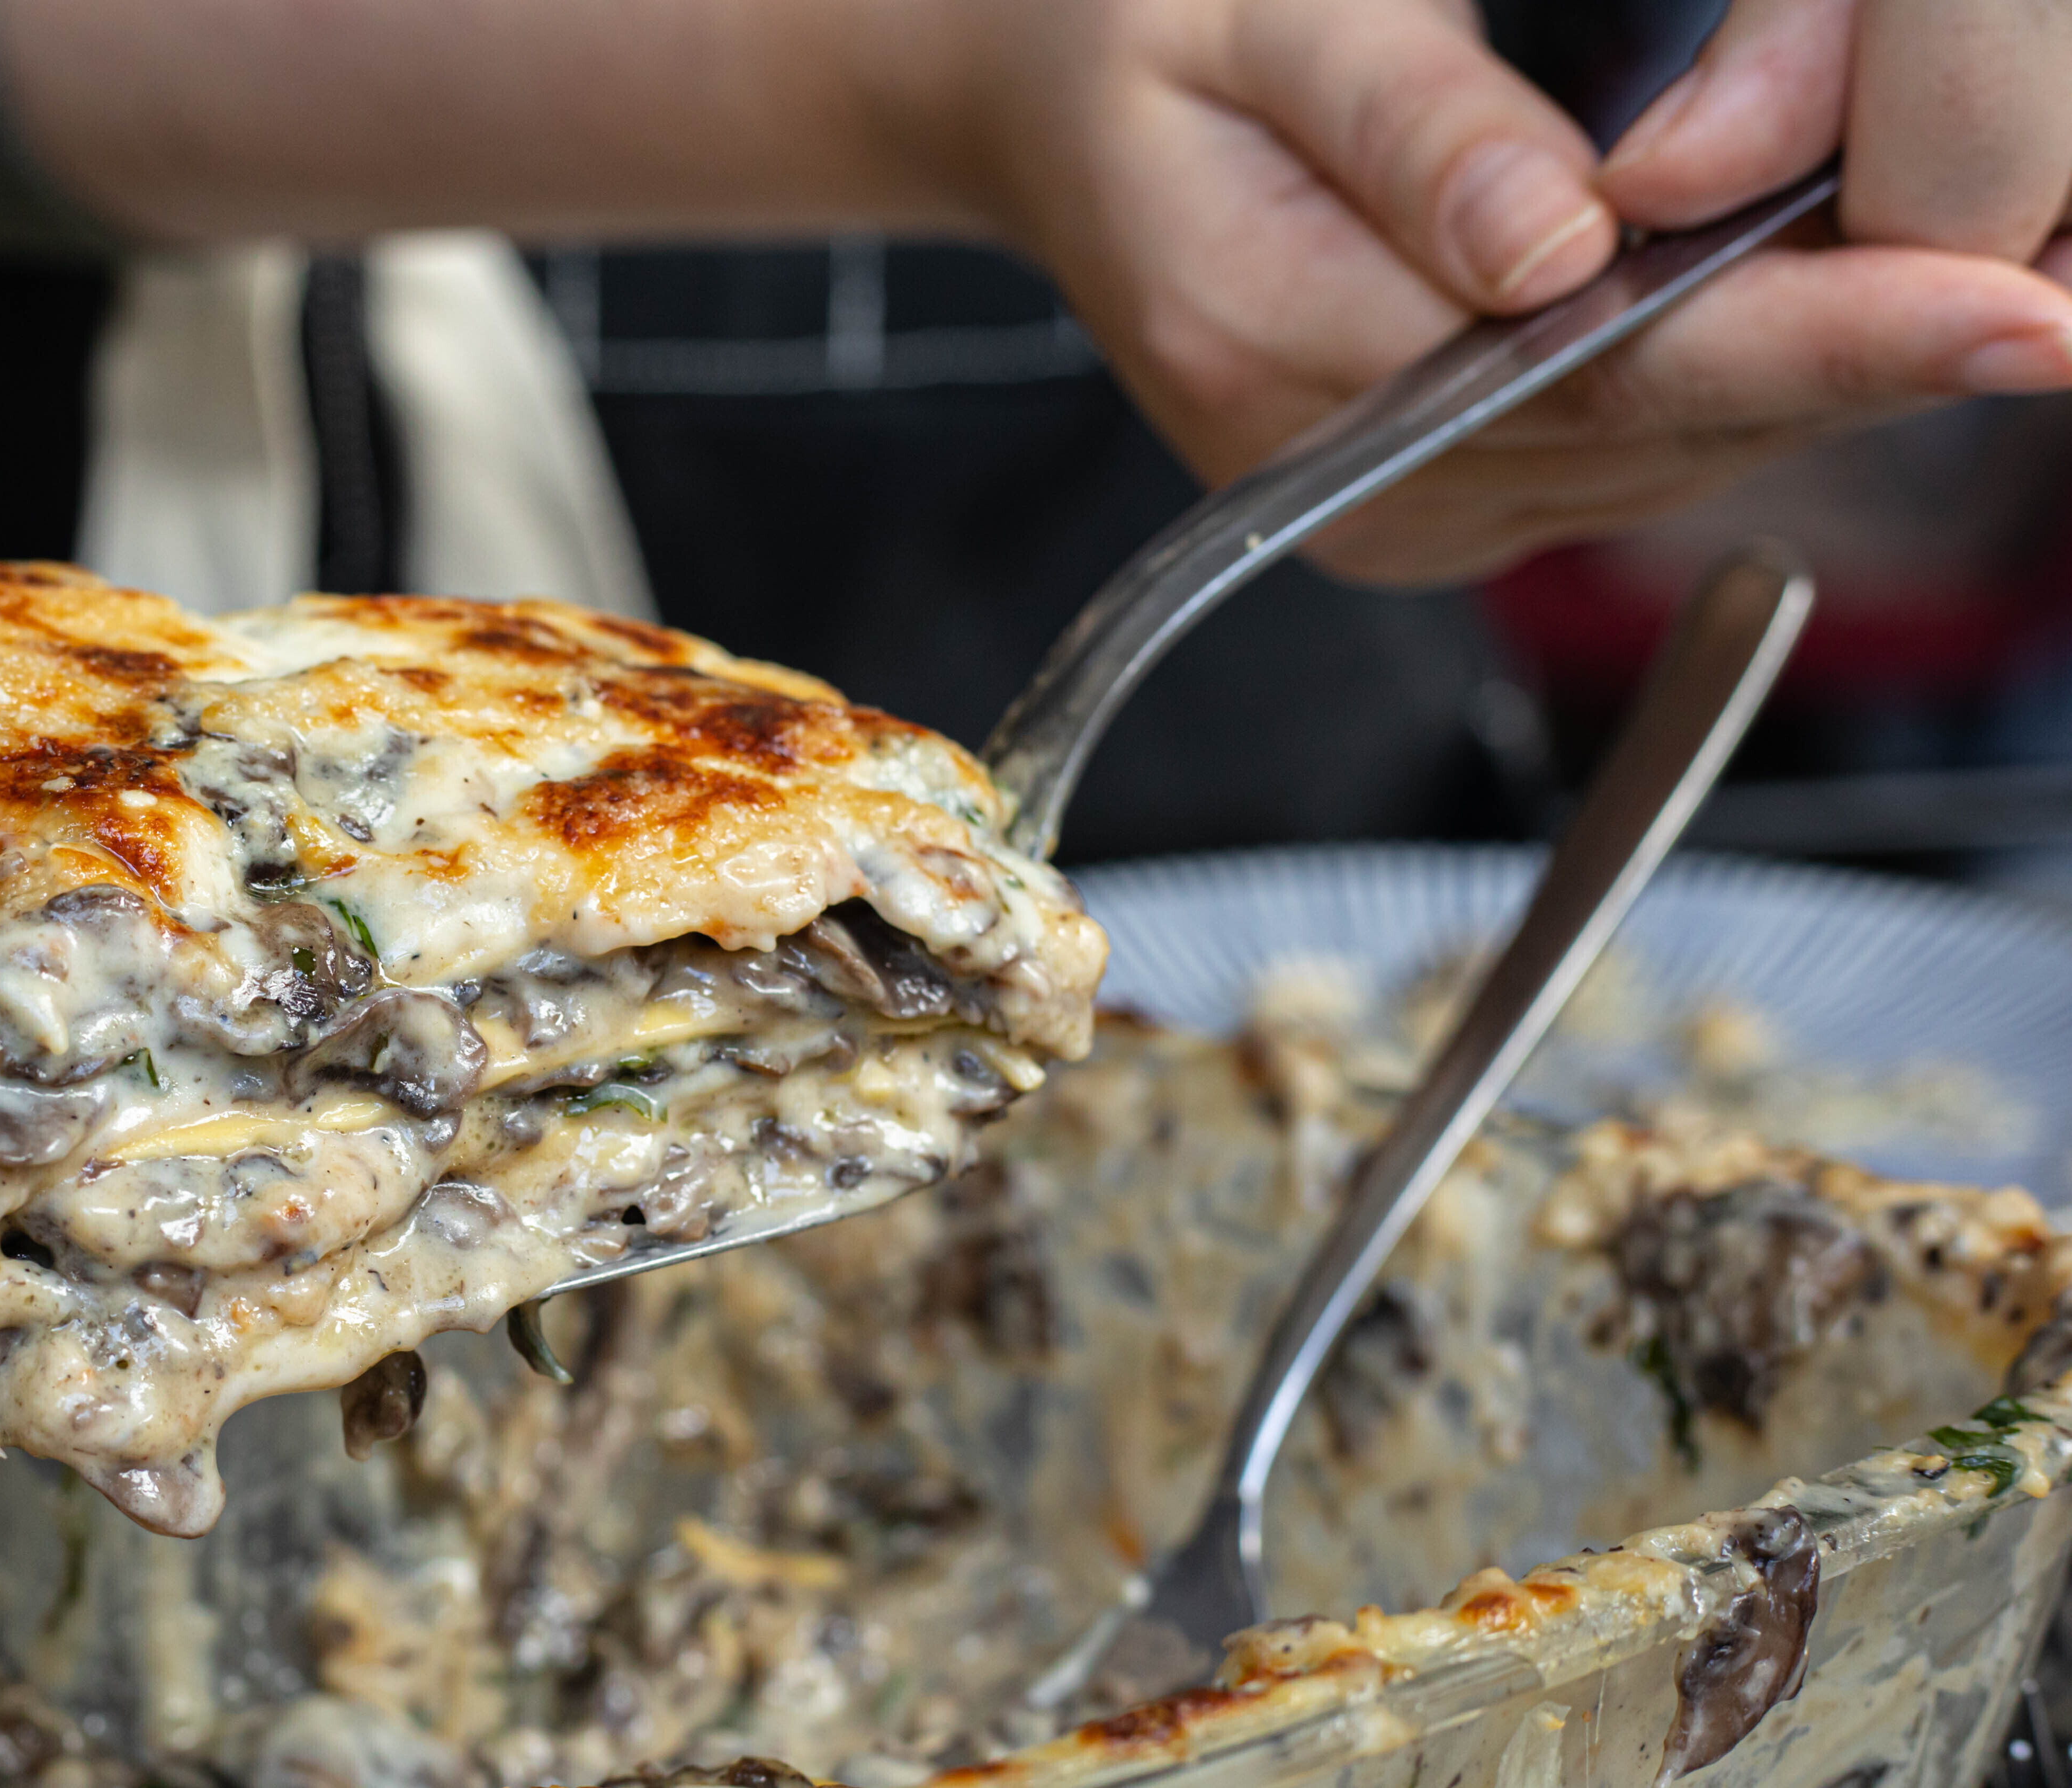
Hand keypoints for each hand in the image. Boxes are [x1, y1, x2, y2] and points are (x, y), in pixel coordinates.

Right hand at [947, 0, 2071, 584]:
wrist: (1048, 115)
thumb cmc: (1140, 33)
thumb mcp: (1251, 16)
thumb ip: (1405, 133)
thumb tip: (1555, 247)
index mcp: (1275, 349)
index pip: (1597, 363)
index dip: (1822, 338)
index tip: (2015, 311)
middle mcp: (1343, 477)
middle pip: (1665, 427)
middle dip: (1873, 350)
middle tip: (2057, 284)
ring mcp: (1398, 506)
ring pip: (1675, 451)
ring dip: (1831, 368)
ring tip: (1991, 284)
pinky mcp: (1445, 495)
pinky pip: (1638, 447)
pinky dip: (1754, 379)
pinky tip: (1841, 309)